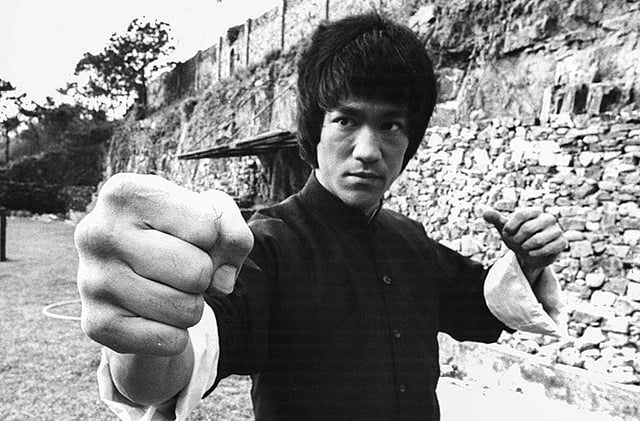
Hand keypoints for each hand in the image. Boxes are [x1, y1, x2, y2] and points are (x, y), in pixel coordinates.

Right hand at [75, 173, 253, 356]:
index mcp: (124, 192)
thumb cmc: (177, 233)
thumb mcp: (210, 214)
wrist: (133, 270)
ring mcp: (92, 280)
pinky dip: (176, 333)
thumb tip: (222, 282)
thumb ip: (234, 233)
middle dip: (203, 274)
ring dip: (191, 304)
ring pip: (186, 310)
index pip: (206, 227)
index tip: (187, 234)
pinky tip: (154, 313)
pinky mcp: (96, 324)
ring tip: (168, 288)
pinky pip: (170, 340)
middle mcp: (97, 232)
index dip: (211, 236)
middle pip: (197, 271)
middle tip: (180, 267)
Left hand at [483, 207, 565, 283]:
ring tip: (525, 247)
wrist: (529, 255)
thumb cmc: (517, 238)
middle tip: (517, 242)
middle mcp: (547, 218)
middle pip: (528, 228)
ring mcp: (556, 230)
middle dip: (517, 239)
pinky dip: (535, 254)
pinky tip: (532, 253)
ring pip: (537, 240)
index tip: (507, 233)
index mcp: (534, 211)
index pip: (521, 215)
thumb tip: (485, 212)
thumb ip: (496, 219)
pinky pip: (547, 249)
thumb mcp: (506, 229)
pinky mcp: (562, 243)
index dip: (510, 227)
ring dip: (526, 247)